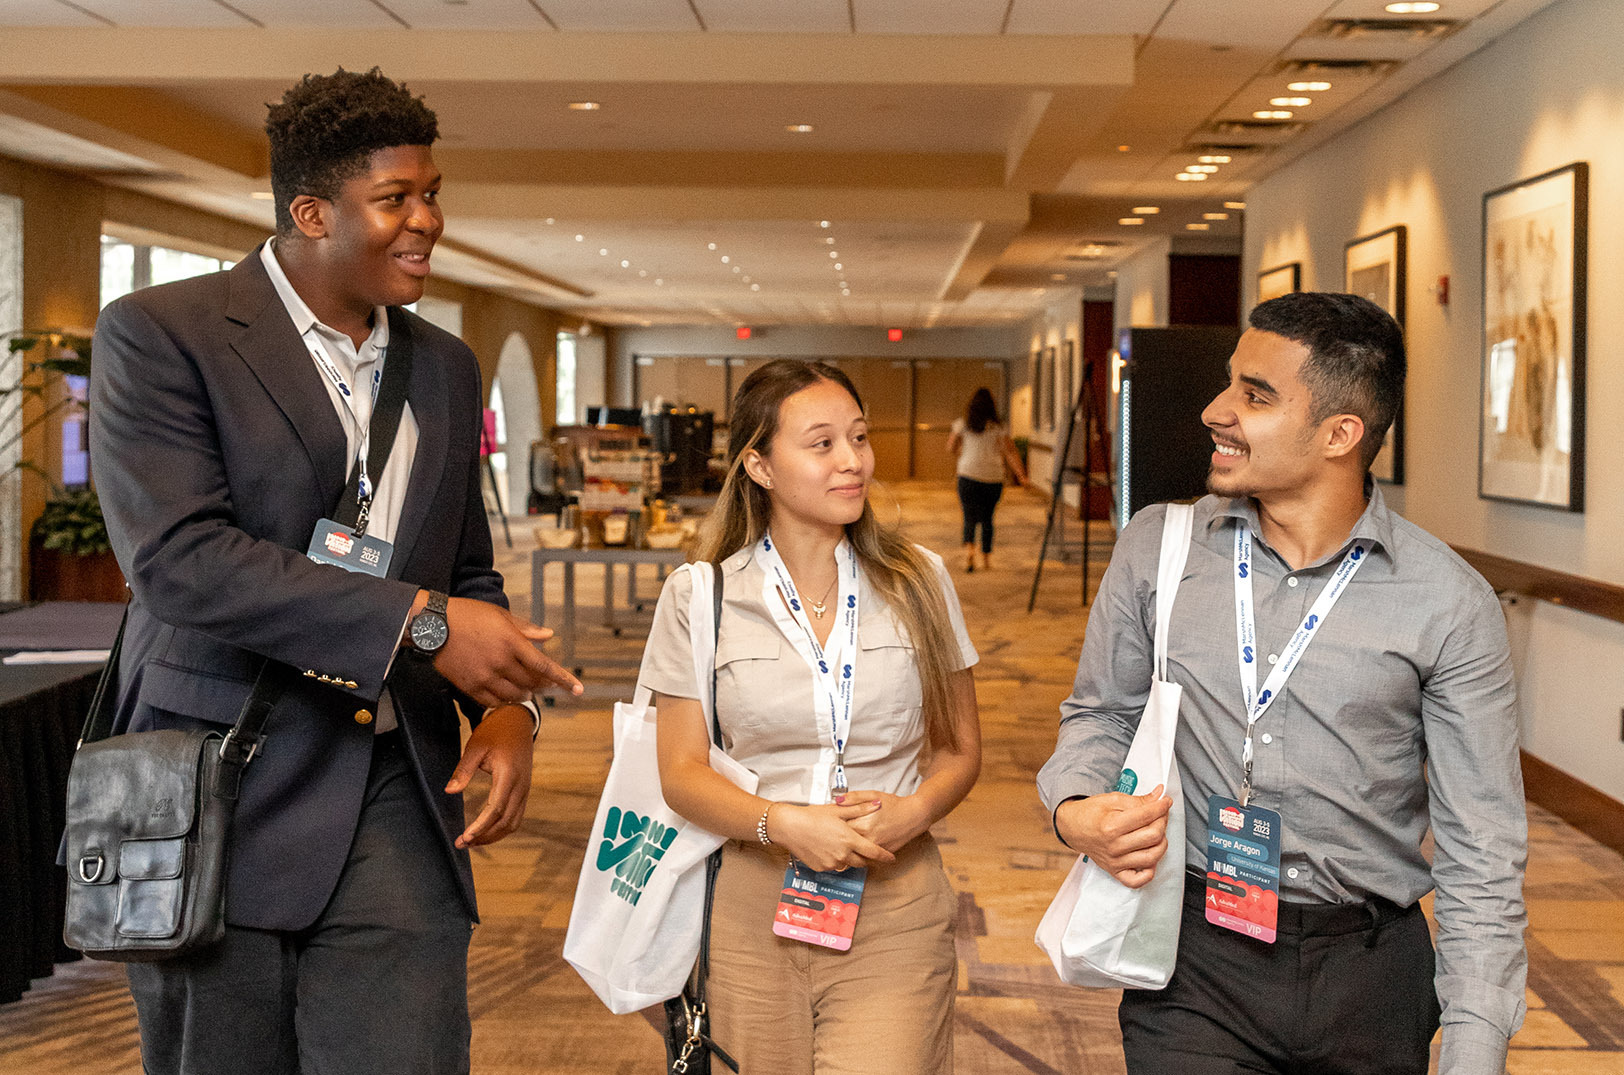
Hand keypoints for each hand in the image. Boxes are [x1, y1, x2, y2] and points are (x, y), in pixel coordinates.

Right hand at [431, 595, 582, 705]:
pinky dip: (503, 701)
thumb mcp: (501, 615)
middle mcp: (500, 661)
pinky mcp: (470, 686)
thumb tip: (548, 635)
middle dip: (542, 685)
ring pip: (514, 695)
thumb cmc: (468, 615)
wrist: (434, 625)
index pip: (544, 666)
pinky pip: (493, 702)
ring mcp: (485, 676)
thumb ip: (527, 628)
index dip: (563, 679)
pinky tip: (506, 695)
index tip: (577, 690)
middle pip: (531, 682)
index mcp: (511, 642)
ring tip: (527, 690)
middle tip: (545, 684)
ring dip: (525, 694)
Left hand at [446, 704, 533, 847]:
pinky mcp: (524, 790)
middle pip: (505, 821)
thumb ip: (463, 770)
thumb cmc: (495, 732)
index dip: (480, 826)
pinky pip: (516, 816)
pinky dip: (502, 827)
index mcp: (508, 775)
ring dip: (494, 835)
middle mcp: (521, 785)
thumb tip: (449, 791)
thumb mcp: (475, 747)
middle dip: (484, 836)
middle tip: (461, 844)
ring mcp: (525, 789)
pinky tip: (486, 830)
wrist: (517, 721)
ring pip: (513, 822)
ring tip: (472, 841)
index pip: (495, 809)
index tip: (464, 837)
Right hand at [767, 802, 895, 871]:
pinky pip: (833, 866)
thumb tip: (877, 804)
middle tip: (864, 850)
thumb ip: (860, 809)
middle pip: (862, 862)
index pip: (873, 852)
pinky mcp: (821, 868)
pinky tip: (827, 848)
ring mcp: (831, 862)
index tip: (891, 858)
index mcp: (849, 839)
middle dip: (865, 858)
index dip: (884, 856)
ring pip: (846, 864)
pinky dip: (834, 859)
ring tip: (841, 845)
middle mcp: (842, 854)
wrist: (789, 827)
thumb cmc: (812, 816)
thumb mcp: (837, 810)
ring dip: (848, 858)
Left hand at [839, 789, 929, 853]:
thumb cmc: (895, 805)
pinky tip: (855, 847)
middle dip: (839, 837)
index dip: (834, 825)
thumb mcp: (873, 795)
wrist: (915, 816)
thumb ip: (854, 798)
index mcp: (864, 823)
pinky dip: (859, 853)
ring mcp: (876, 847)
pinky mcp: (882, 853)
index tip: (831, 823)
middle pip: (845, 842)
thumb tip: (836, 801)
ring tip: (842, 842)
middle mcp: (869, 838)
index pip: (840, 828)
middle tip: (833, 833)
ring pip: (854, 852)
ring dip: (847, 847)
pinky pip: (865, 856)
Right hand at [1054, 786, 1172, 888]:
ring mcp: (1115, 861)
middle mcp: (1114, 846)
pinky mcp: (1115, 871)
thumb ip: (1138, 800)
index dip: (1161, 806)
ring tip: (1156, 833)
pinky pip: (1138, 881)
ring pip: (1152, 857)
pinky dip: (1149, 871)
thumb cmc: (1091, 813)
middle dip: (1162, 821)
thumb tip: (1159, 795)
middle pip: (1153, 836)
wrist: (1072, 828)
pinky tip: (1149, 857)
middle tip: (1160, 814)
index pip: (1147, 816)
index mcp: (1111, 825)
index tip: (1165, 801)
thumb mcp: (1112, 799)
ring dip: (1161, 843)